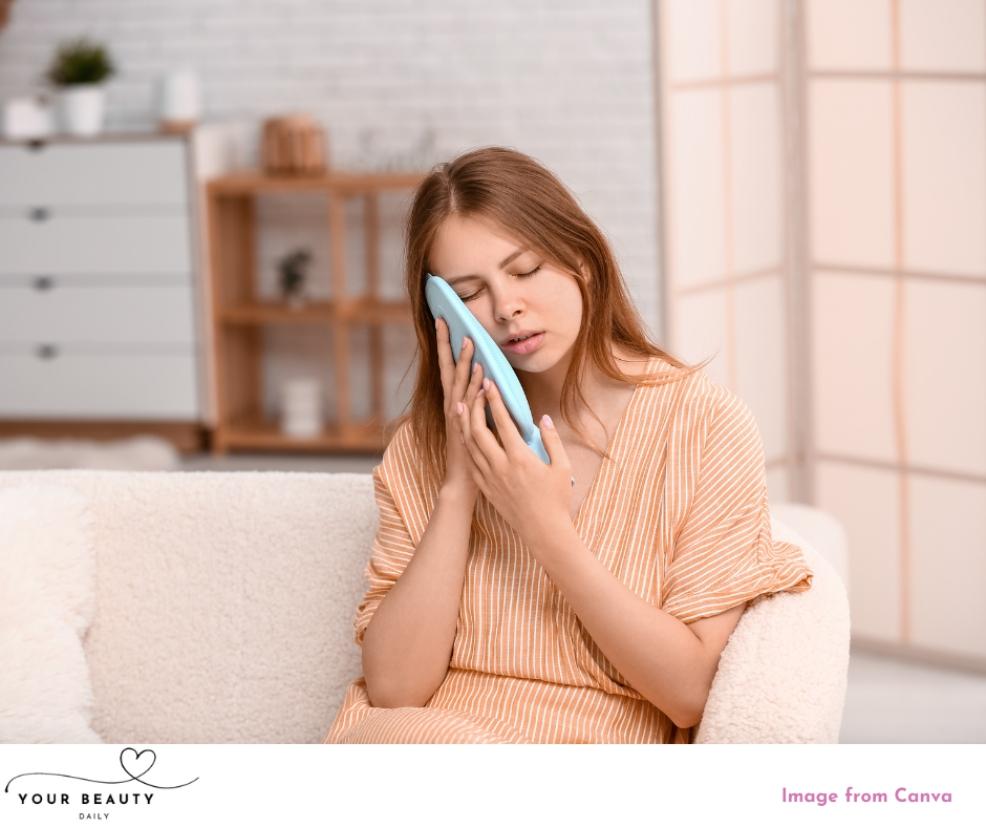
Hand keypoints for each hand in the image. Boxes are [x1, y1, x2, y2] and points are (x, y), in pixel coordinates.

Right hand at [435, 316, 484, 498]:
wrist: (463, 482)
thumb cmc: (473, 453)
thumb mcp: (475, 423)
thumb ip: (478, 405)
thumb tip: (487, 385)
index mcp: (454, 402)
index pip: (448, 368)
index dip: (446, 346)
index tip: (445, 323)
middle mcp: (451, 405)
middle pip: (446, 369)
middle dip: (446, 344)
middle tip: (446, 320)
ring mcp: (455, 416)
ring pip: (458, 383)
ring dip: (462, 361)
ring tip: (468, 339)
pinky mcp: (462, 427)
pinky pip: (469, 402)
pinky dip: (472, 386)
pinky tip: (478, 371)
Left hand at [457, 374, 573, 548]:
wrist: (543, 531)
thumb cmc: (556, 500)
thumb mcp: (562, 467)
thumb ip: (552, 439)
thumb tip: (543, 418)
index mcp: (520, 458)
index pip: (503, 422)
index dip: (494, 400)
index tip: (489, 384)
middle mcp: (500, 466)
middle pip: (478, 430)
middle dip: (474, 407)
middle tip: (474, 392)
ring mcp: (490, 478)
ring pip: (470, 445)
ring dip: (465, 424)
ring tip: (462, 406)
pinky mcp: (486, 488)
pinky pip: (471, 462)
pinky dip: (466, 445)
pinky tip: (465, 435)